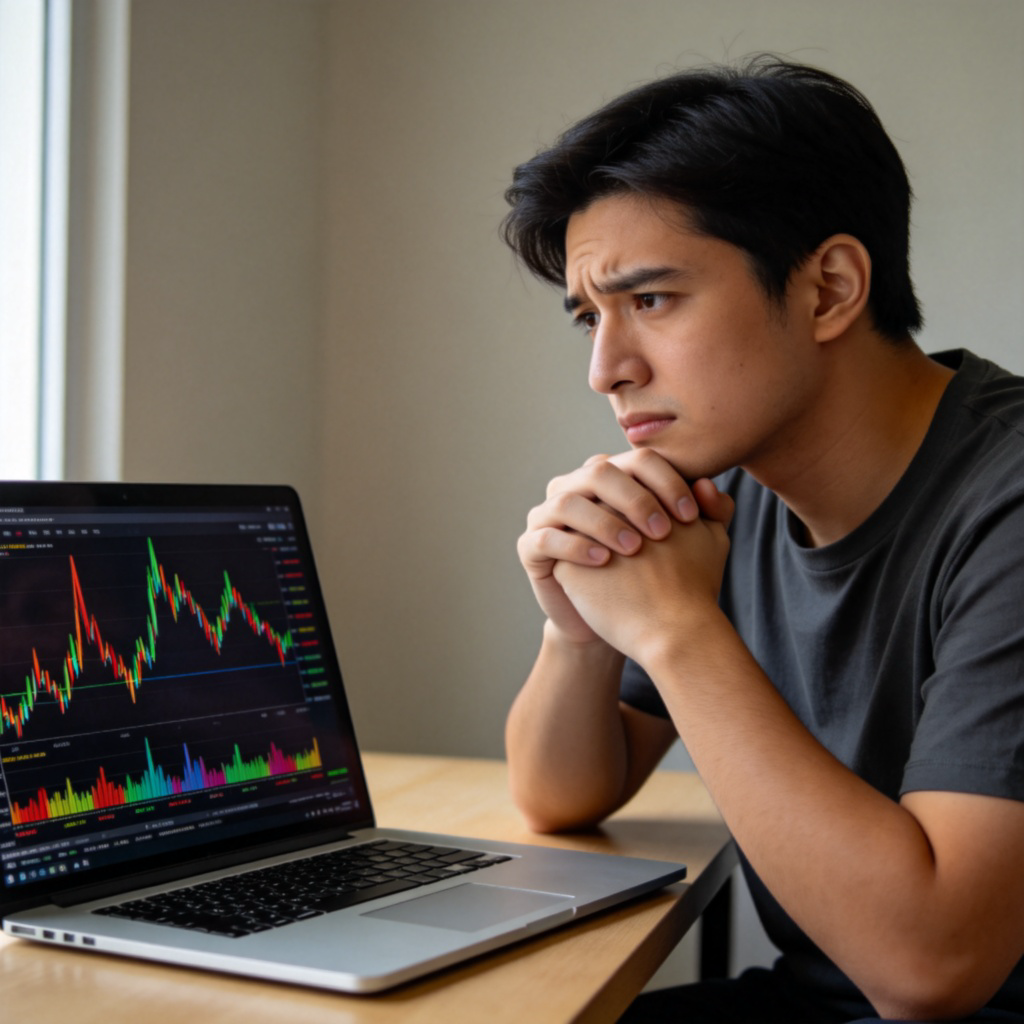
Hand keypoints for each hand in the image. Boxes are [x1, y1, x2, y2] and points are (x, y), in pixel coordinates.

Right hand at [517, 449, 723, 644]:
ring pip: (568, 500)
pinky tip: (604, 562)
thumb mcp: (688, 545)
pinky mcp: (531, 546)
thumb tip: (710, 486)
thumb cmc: (652, 575)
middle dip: (635, 499)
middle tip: (664, 532)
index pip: (637, 460)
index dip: (666, 481)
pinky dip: (575, 546)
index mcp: (612, 476)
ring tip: (634, 549)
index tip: (692, 516)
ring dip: (604, 522)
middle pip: (600, 471)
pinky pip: (546, 536)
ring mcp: (548, 514)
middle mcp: (576, 487)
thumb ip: (708, 515)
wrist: (619, 621)